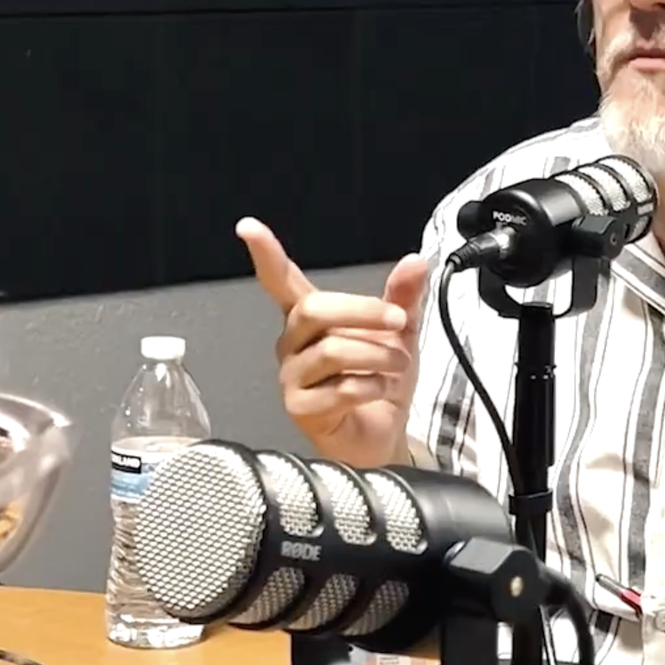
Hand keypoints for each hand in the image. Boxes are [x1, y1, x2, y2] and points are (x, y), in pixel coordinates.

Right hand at [240, 218, 429, 468]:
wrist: (383, 437)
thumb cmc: (381, 383)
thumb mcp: (400, 335)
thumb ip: (403, 298)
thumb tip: (417, 260)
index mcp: (310, 319)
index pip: (281, 281)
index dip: (266, 255)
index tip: (248, 228)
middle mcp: (292, 344)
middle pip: (314, 310)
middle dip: (363, 312)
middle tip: (399, 322)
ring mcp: (292, 377)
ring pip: (332, 351)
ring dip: (377, 355)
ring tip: (399, 364)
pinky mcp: (301, 408)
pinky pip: (339, 388)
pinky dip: (372, 386)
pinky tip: (382, 390)